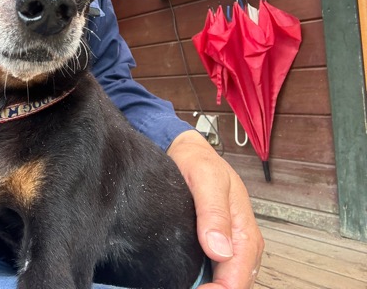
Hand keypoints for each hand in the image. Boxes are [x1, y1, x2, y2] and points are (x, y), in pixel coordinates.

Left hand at [167, 130, 263, 288]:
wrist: (189, 152)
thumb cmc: (199, 162)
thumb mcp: (206, 179)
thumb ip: (214, 213)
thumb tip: (220, 250)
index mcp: (245, 231)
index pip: (237, 278)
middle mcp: (242, 243)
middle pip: (235, 284)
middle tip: (182, 287)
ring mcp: (230, 246)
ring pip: (228, 281)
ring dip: (211, 286)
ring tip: (184, 284)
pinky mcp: (217, 245)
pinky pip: (218, 272)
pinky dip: (207, 280)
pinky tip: (190, 280)